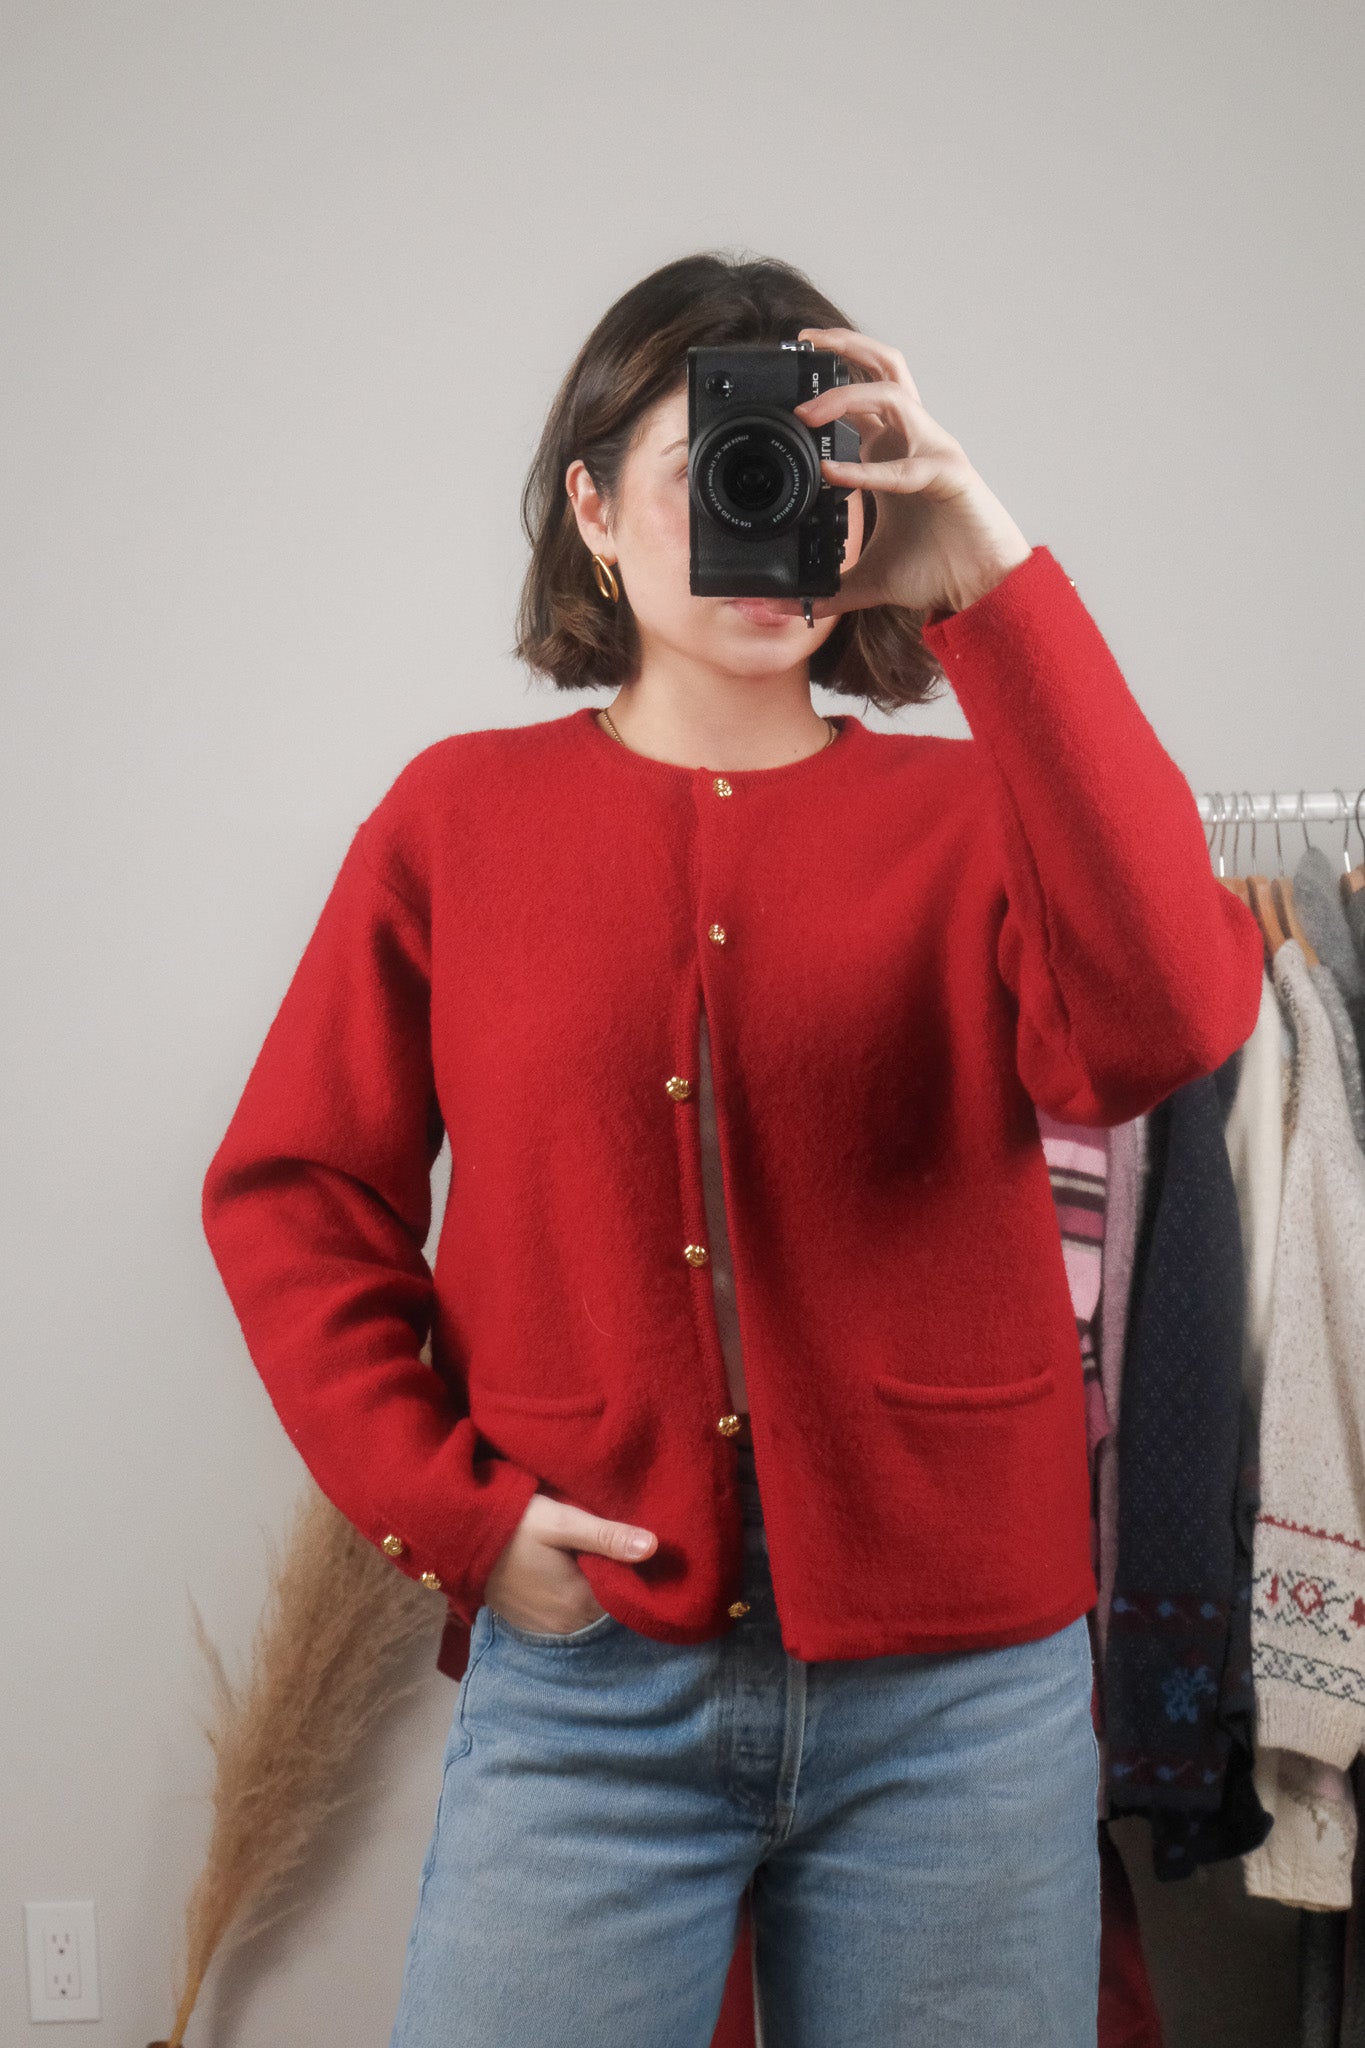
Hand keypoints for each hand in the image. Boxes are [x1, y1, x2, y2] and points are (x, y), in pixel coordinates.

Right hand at [484, 1491, 656, 1633]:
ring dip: (594, 1596)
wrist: (460, 1536)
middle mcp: (566, 1625)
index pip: (625, 1599)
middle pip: (607, 1610)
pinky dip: (574, 1603)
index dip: (635, 1577)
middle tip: (619, 1555)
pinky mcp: (528, 1624)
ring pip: (587, 1616)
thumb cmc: (516, 1524)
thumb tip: (654, 1547)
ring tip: (596, 1564)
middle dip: (615, 1587)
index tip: (641, 1554)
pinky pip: (565, 1619)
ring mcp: (545, 1629)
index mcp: (580, 1602)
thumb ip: (606, 1537)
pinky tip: (571, 1577)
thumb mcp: (563, 1522)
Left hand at [792, 326, 1032, 619]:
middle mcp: (912, 440)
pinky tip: (833, 474)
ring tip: (806, 414)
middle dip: (845, 344)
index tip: (791, 373)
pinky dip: (867, 469)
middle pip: (884, 366)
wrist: (982, 591)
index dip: (829, 377)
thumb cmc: (937, 570)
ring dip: (845, 396)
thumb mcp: (868, 580)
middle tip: (804, 343)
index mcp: (892, 452)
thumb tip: (794, 608)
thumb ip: (830, 590)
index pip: (862, 394)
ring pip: (891, 394)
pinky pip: (904, 465)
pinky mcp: (949, 476)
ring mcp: (933, 451)